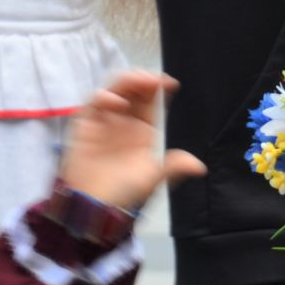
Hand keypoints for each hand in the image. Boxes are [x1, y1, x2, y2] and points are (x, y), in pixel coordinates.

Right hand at [61, 71, 203, 212]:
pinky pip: (93, 104)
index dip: (159, 89)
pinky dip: (104, 98)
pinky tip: (117, 102)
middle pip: (133, 91)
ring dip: (126, 82)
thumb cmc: (124, 192)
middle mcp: (124, 122)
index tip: (170, 83)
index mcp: (142, 130)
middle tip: (153, 80)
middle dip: (143, 80)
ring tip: (139, 81)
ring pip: (115, 91)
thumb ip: (173, 168)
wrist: (95, 205)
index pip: (151, 102)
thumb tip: (200, 167)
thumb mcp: (152, 179)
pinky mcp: (85, 124)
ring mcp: (104, 121)